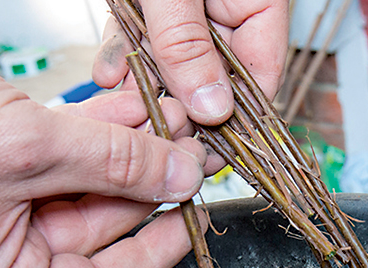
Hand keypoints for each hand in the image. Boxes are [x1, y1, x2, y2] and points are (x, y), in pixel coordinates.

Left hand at [94, 0, 288, 125]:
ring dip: (145, 85)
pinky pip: (146, 40)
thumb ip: (188, 44)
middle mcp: (229, 11)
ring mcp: (194, 10)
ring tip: (122, 102)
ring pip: (174, 64)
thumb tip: (210, 109)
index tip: (207, 153)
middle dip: (178, 104)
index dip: (232, 122)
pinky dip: (125, 56)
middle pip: (212, 78)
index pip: (259, 79)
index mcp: (257, 3)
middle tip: (154, 131)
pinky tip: (108, 73)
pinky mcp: (159, 5)